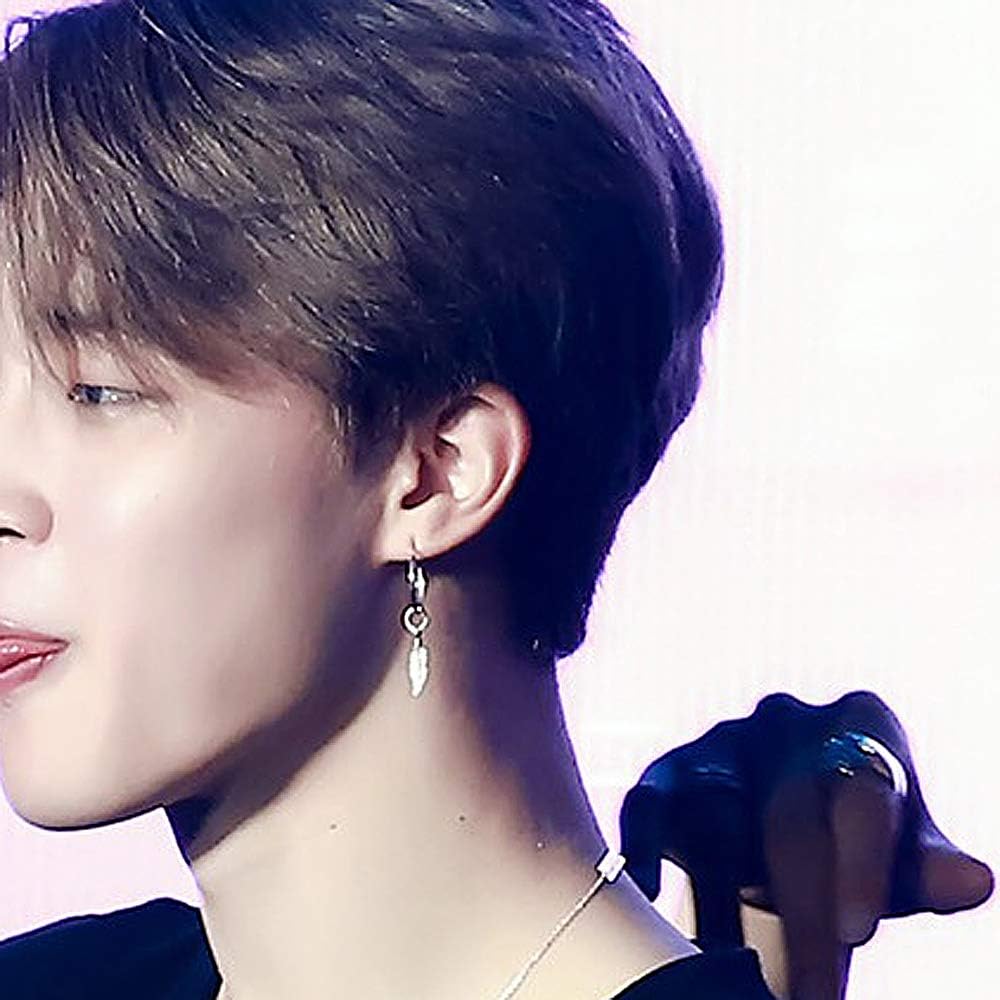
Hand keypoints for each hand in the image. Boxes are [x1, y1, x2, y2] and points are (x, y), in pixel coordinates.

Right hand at [619, 691, 993, 999]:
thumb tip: (974, 880)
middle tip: (814, 994)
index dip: (861, 865)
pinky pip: (648, 804)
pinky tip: (648, 892)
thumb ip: (923, 864)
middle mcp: (785, 721)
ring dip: (720, 903)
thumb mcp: (899, 850)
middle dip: (802, 915)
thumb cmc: (856, 839)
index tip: (858, 935)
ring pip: (717, 817)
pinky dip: (642, 847)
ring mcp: (722, 743)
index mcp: (862, 721)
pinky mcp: (668, 773)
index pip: (864, 792)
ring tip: (725, 972)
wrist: (780, 822)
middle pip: (791, 817)